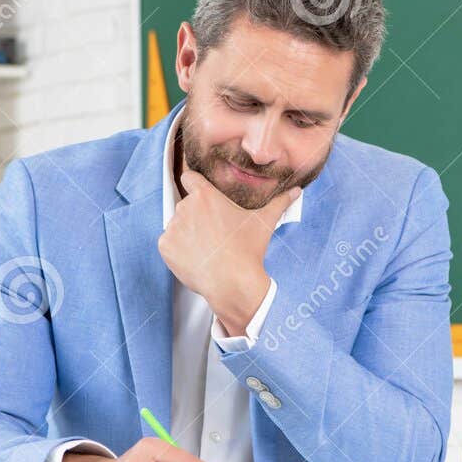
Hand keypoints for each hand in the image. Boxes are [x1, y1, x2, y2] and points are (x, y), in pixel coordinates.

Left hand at [157, 167, 299, 335]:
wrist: (232, 283)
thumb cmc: (248, 250)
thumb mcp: (264, 222)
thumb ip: (279, 202)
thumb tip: (297, 191)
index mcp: (205, 196)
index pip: (189, 177)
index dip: (194, 184)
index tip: (201, 196)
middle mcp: (185, 207)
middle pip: (187, 206)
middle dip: (197, 217)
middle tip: (214, 234)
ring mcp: (173, 227)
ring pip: (177, 226)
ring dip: (187, 234)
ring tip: (206, 249)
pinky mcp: (165, 246)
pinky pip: (168, 244)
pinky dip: (178, 251)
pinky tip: (196, 259)